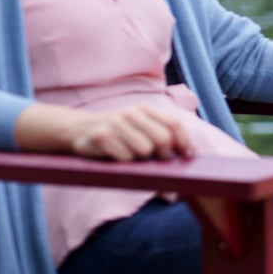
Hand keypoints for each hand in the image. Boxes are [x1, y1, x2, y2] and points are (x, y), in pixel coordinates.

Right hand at [68, 104, 191, 161]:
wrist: (80, 130)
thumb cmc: (119, 133)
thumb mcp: (141, 127)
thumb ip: (165, 134)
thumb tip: (192, 153)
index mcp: (145, 109)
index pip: (174, 124)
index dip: (184, 142)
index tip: (186, 156)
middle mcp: (131, 113)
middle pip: (162, 139)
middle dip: (163, 155)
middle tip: (155, 160)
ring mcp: (116, 123)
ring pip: (145, 150)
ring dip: (141, 160)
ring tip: (132, 157)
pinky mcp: (101, 136)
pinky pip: (125, 158)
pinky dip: (125, 164)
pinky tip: (116, 158)